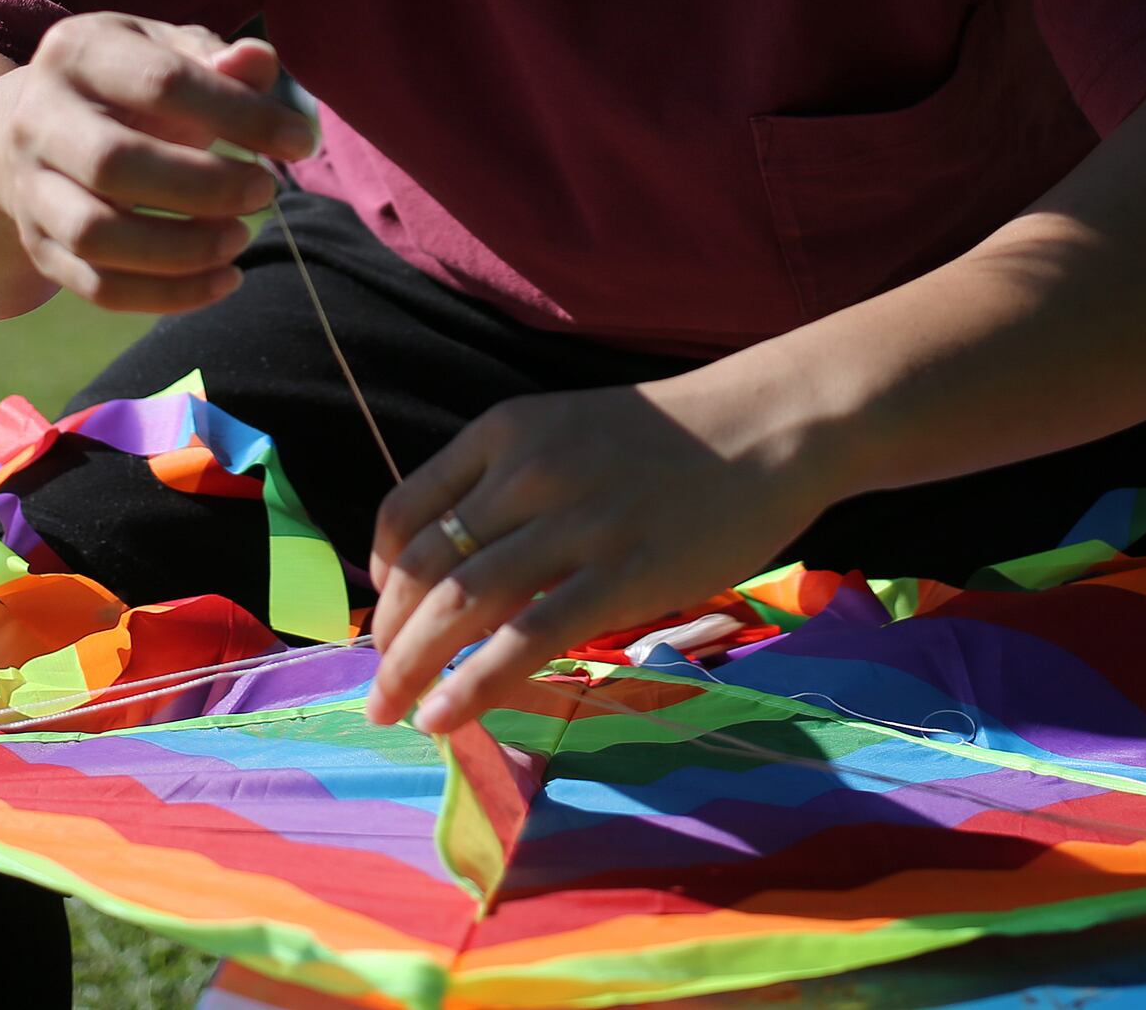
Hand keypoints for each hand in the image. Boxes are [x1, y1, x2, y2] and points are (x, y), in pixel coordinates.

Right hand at [0, 13, 317, 312]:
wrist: (46, 127)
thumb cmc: (133, 85)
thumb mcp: (170, 52)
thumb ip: (217, 58)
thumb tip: (258, 62)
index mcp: (78, 53)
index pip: (162, 83)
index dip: (240, 115)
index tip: (301, 142)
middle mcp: (38, 119)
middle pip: (113, 164)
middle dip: (205, 186)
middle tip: (266, 191)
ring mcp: (30, 188)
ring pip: (96, 235)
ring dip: (182, 249)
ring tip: (240, 238)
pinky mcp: (40, 246)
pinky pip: (99, 287)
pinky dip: (169, 295)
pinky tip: (224, 280)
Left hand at [365, 365, 841, 732]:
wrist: (769, 427)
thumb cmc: (672, 440)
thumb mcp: (570, 431)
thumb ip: (512, 483)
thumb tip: (457, 564)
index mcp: (506, 432)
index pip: (406, 511)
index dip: (379, 577)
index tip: (383, 618)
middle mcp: (528, 472)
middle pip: (423, 565)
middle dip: (387, 637)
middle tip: (375, 686)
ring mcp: (575, 523)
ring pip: (462, 604)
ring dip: (411, 667)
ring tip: (391, 711)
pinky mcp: (622, 574)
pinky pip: (527, 638)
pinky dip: (473, 685)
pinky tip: (444, 717)